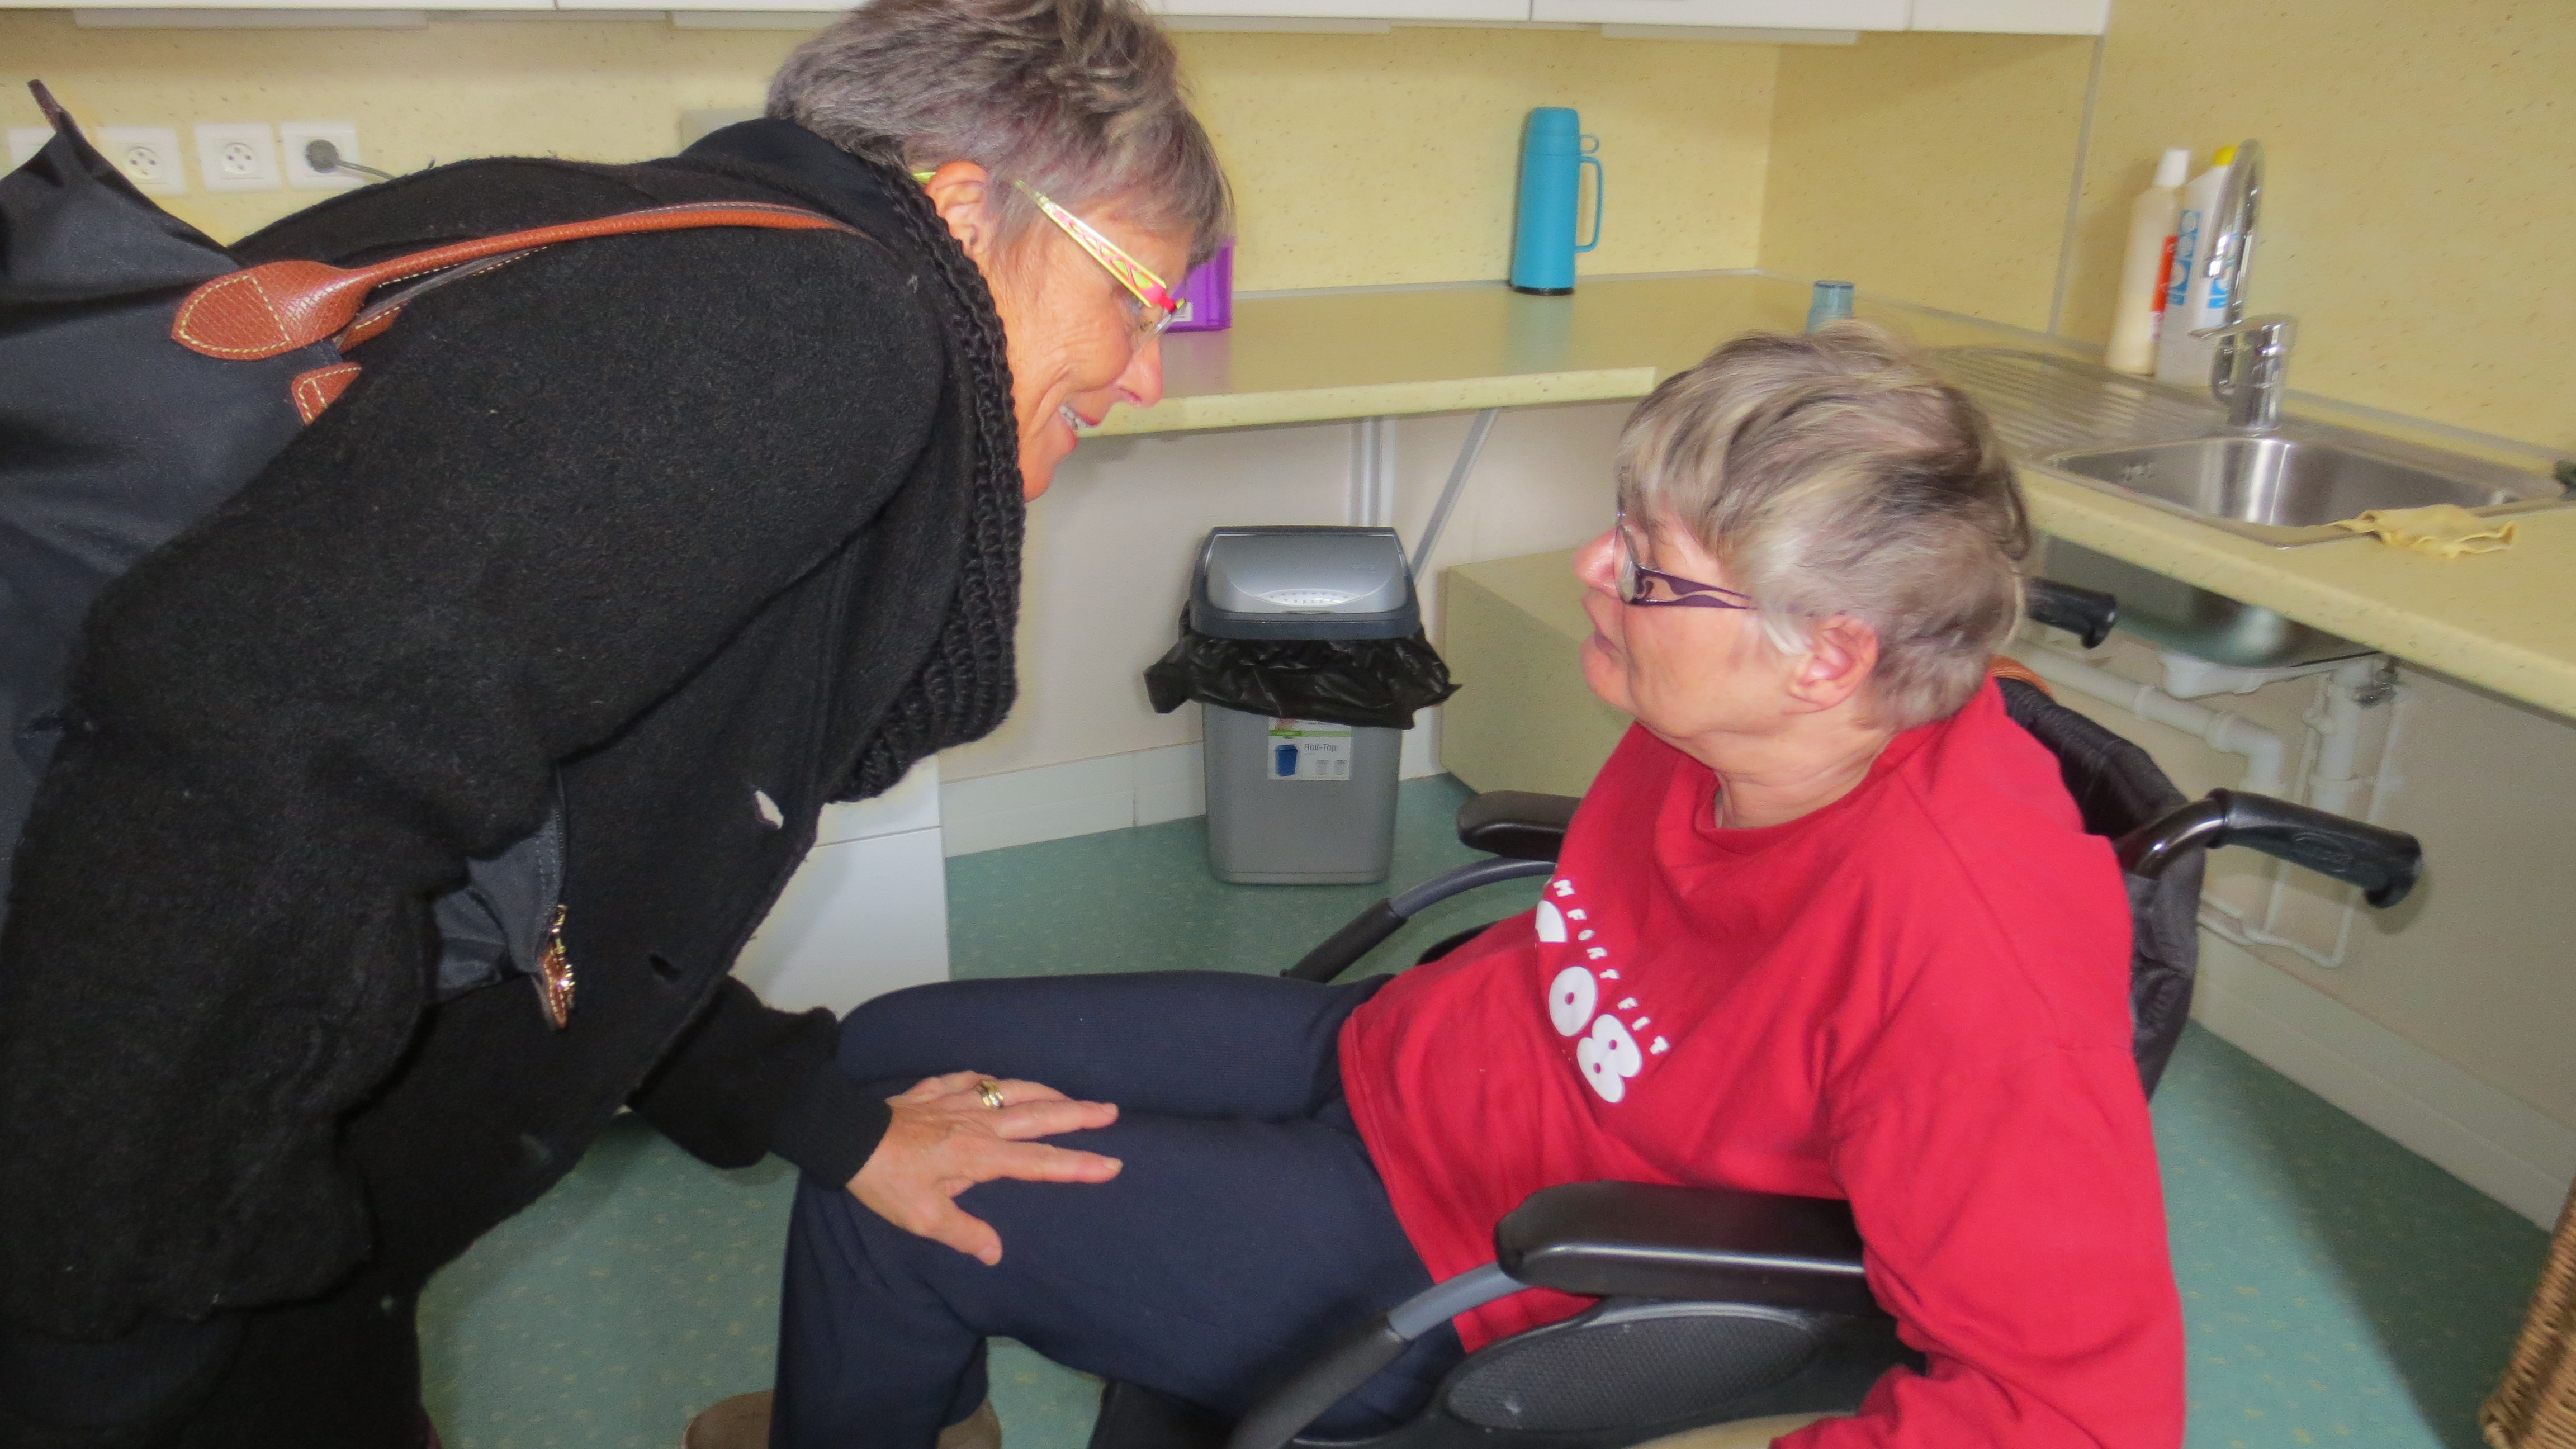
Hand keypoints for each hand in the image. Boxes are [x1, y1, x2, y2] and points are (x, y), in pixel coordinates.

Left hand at [847, 1070, 1120, 1264]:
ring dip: (1044, 1092)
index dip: (1078, 1165)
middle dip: (1077, 1114)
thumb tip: (996, 1253)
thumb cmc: (884, 1180)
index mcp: (979, 1155)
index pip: (1039, 1162)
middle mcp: (977, 1123)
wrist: (845, 1136)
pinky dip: (986, 1080)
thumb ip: (964, 1233)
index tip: (1112, 1164)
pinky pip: (969, 1079)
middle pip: (1037, 1115)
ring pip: (1010, 1089)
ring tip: (1068, 1096)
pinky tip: (990, 1080)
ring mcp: (956, 1101)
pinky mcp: (934, 1091)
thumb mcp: (921, 1218)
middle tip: (1110, 1111)